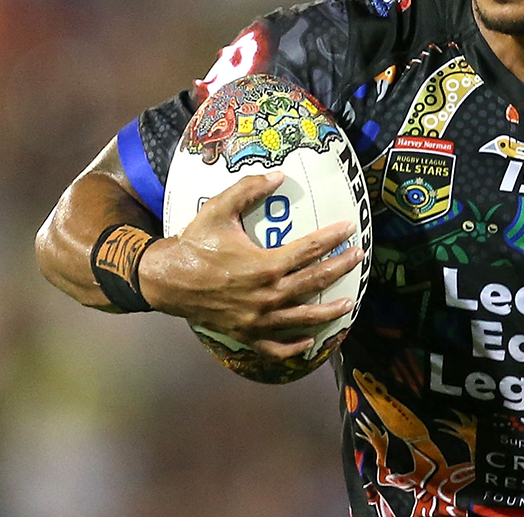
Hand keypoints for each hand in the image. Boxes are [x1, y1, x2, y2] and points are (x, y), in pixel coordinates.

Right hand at [138, 170, 363, 360]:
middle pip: (314, 282)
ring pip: (302, 318)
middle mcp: (266, 295)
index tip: (349, 229)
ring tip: (349, 304)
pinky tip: (310, 341)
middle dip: (339, 268)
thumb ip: (248, 190)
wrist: (165, 279)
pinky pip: (274, 346)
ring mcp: (257, 319)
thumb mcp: (218, 210)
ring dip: (328, 311)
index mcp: (264, 265)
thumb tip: (279, 176)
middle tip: (358, 258)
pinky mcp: (245, 334)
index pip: (309, 250)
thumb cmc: (194, 243)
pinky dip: (293, 346)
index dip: (332, 239)